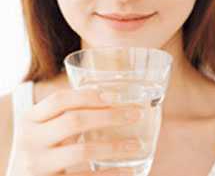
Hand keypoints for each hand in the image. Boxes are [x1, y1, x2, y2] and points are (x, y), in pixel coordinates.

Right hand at [8, 87, 142, 175]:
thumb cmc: (40, 149)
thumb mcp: (44, 129)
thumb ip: (66, 115)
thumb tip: (109, 98)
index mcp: (31, 118)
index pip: (60, 99)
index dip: (88, 95)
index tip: (115, 96)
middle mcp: (30, 139)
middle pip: (74, 121)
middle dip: (109, 116)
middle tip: (135, 114)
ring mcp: (36, 164)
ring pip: (81, 151)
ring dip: (114, 146)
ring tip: (136, 144)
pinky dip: (108, 174)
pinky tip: (126, 170)